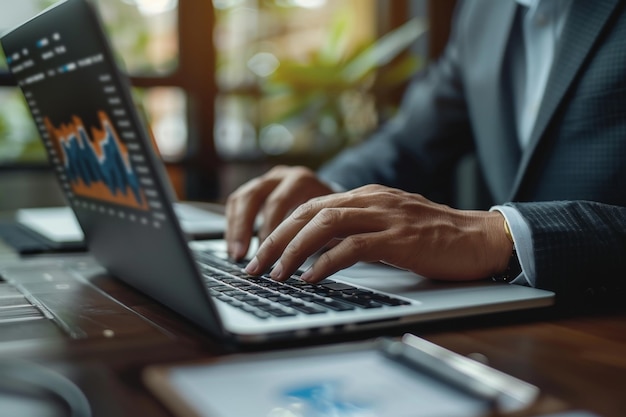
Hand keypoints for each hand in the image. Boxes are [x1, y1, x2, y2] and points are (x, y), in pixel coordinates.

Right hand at [225, 165, 333, 259]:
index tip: (266, 258)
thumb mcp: (335, 226)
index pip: (278, 203)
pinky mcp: (257, 189)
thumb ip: (323, 241)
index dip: (269, 232)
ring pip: (242, 198)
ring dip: (236, 228)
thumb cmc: (336, 218)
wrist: (340, 200)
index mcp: (302, 181)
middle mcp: (283, 177)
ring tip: (236, 255)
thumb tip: (313, 271)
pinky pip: (237, 203)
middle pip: (255, 196)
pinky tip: (234, 247)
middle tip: (243, 256)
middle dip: (245, 228)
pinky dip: (233, 225)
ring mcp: (268, 181)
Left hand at [244, 184, 512, 282]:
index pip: (311, 206)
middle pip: (309, 212)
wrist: (480, 238)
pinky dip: (327, 262)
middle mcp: (371, 200)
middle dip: (276, 239)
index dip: (281, 229)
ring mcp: (385, 216)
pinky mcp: (399, 237)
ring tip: (276, 274)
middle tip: (255, 266)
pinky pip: (353, 247)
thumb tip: (322, 252)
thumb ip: (359, 231)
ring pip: (325, 225)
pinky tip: (311, 278)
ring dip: (294, 250)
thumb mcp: (390, 226)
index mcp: (367, 196)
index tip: (261, 253)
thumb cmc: (435, 237)